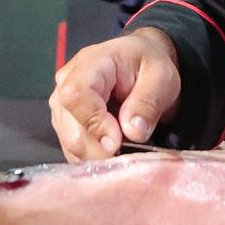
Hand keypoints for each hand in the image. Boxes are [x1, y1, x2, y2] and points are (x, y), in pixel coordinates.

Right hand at [47, 28, 181, 161]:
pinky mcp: (65, 126)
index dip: (95, 124)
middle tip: (130, 155)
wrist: (139, 64)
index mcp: (89, 64)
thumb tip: (133, 132)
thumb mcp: (161, 76)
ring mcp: (62, 107)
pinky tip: (115, 154)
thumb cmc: (148, 64)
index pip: (76, 96)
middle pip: (71, 129)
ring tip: (126, 152)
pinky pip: (74, 152)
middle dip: (101, 151)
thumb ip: (148, 102)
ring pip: (71, 146)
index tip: (119, 141)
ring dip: (100, 157)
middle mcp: (65, 84)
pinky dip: (95, 159)